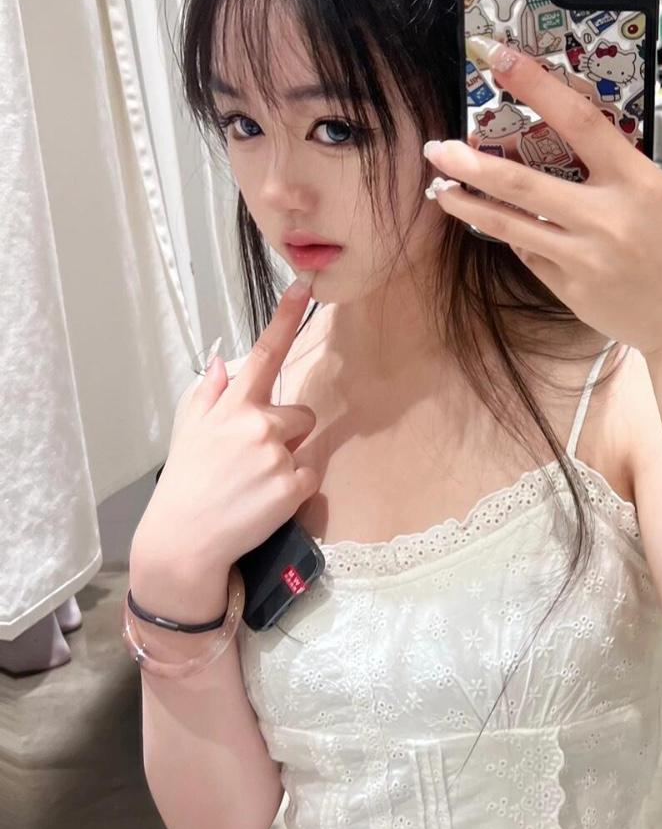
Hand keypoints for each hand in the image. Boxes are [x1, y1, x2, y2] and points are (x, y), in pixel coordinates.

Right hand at [130, 277, 320, 606]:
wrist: (184, 541)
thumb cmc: (186, 483)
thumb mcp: (187, 432)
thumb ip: (207, 394)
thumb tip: (220, 363)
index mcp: (231, 406)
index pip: (263, 355)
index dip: (284, 319)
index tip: (304, 288)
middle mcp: (256, 424)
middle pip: (301, 412)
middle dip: (287, 432)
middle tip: (253, 460)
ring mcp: (276, 456)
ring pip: (307, 444)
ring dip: (291, 459)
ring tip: (255, 483)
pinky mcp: (292, 487)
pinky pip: (311, 476)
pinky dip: (296, 489)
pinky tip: (266, 501)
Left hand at [423, 37, 661, 360]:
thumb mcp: (660, 193)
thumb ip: (614, 168)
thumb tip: (556, 138)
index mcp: (637, 181)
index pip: (578, 120)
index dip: (535, 86)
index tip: (500, 59)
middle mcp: (607, 218)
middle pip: (521, 182)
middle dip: (469, 163)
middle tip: (436, 148)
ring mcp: (584, 258)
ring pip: (509, 224)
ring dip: (468, 203)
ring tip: (442, 187)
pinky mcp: (569, 288)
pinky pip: (529, 253)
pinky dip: (513, 235)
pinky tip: (502, 225)